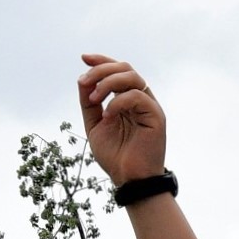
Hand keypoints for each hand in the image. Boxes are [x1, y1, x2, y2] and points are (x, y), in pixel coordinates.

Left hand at [74, 54, 167, 186]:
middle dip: (102, 69)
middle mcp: (140, 99)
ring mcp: (149, 106)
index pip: (117, 71)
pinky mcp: (156, 116)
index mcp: (126, 99)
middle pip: (125, 68)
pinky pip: (137, 96)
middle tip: (85, 81)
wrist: (129, 180)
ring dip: (108, 82)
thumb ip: (89, 104)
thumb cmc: (115, 156)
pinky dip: (118, 102)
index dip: (102, 61)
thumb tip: (82, 80)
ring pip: (132, 77)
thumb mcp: (94, 125)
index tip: (84, 58)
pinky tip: (107, 116)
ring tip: (94, 98)